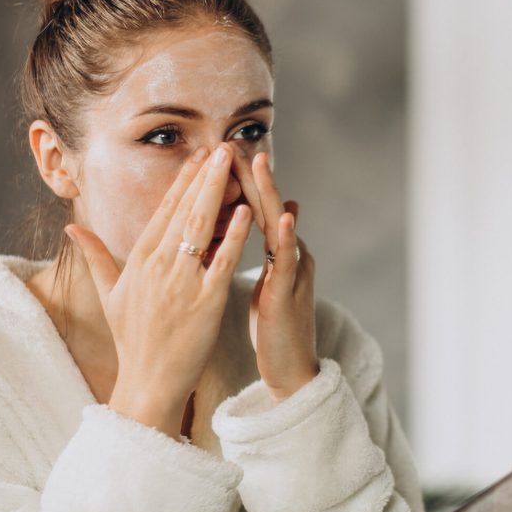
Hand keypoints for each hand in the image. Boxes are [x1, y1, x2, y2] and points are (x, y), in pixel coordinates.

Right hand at [66, 144, 252, 436]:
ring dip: (218, 191)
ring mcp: (182, 282)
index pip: (163, 211)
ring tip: (233, 164)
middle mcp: (158, 266)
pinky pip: (222, 261)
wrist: (149, 382)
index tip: (198, 155)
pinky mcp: (205, 301)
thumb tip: (72, 227)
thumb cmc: (133, 339)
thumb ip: (95, 256)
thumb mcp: (110, 294)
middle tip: (222, 146)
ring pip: (202, 227)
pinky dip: (234, 235)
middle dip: (205, 175)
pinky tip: (247, 211)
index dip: (183, 181)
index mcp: (138, 260)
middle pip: (184, 210)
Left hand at [235, 151, 318, 403]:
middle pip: (267, 207)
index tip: (219, 154)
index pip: (253, 209)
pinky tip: (284, 218)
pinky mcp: (291, 294)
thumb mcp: (268, 280)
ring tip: (260, 163)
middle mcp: (287, 254)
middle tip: (236, 143)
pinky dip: (287, 238)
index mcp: (274, 251)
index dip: (238, 181)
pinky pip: (288, 263)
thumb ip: (266, 249)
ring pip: (280, 226)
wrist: (292, 367)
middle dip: (252, 175)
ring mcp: (292, 272)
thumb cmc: (275, 326)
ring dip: (270, 193)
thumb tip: (271, 216)